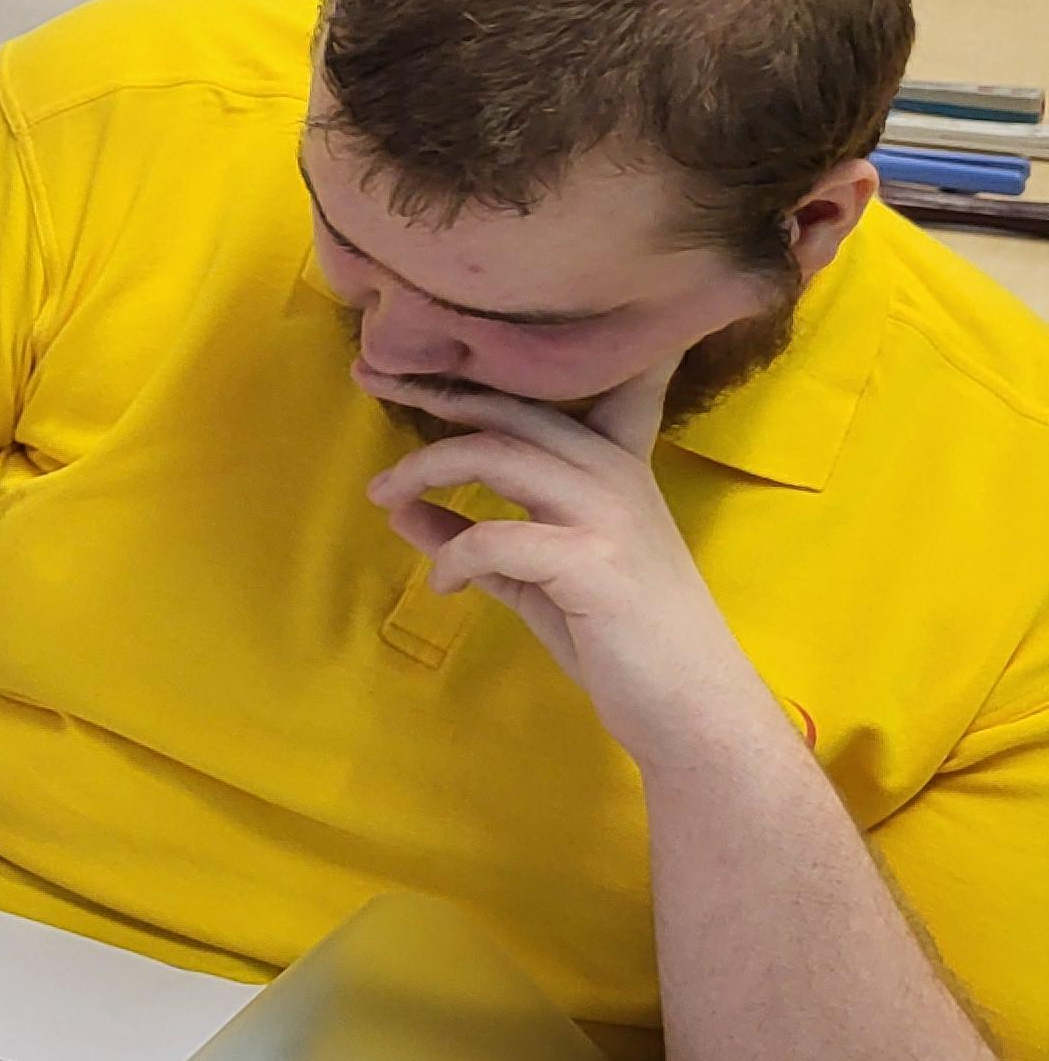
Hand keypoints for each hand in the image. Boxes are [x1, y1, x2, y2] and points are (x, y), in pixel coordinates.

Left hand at [360, 356, 780, 771]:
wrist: (692, 711)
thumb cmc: (619, 640)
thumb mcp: (535, 581)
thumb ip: (475, 541)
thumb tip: (402, 512)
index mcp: (611, 466)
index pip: (564, 390)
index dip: (495, 365)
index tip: (424, 350)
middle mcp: (613, 473)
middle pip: (508, 410)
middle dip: (433, 395)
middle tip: (367, 383)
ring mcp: (607, 513)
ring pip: (497, 454)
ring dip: (425, 469)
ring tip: (383, 496)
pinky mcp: (593, 561)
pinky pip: (496, 538)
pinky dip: (454, 554)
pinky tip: (443, 582)